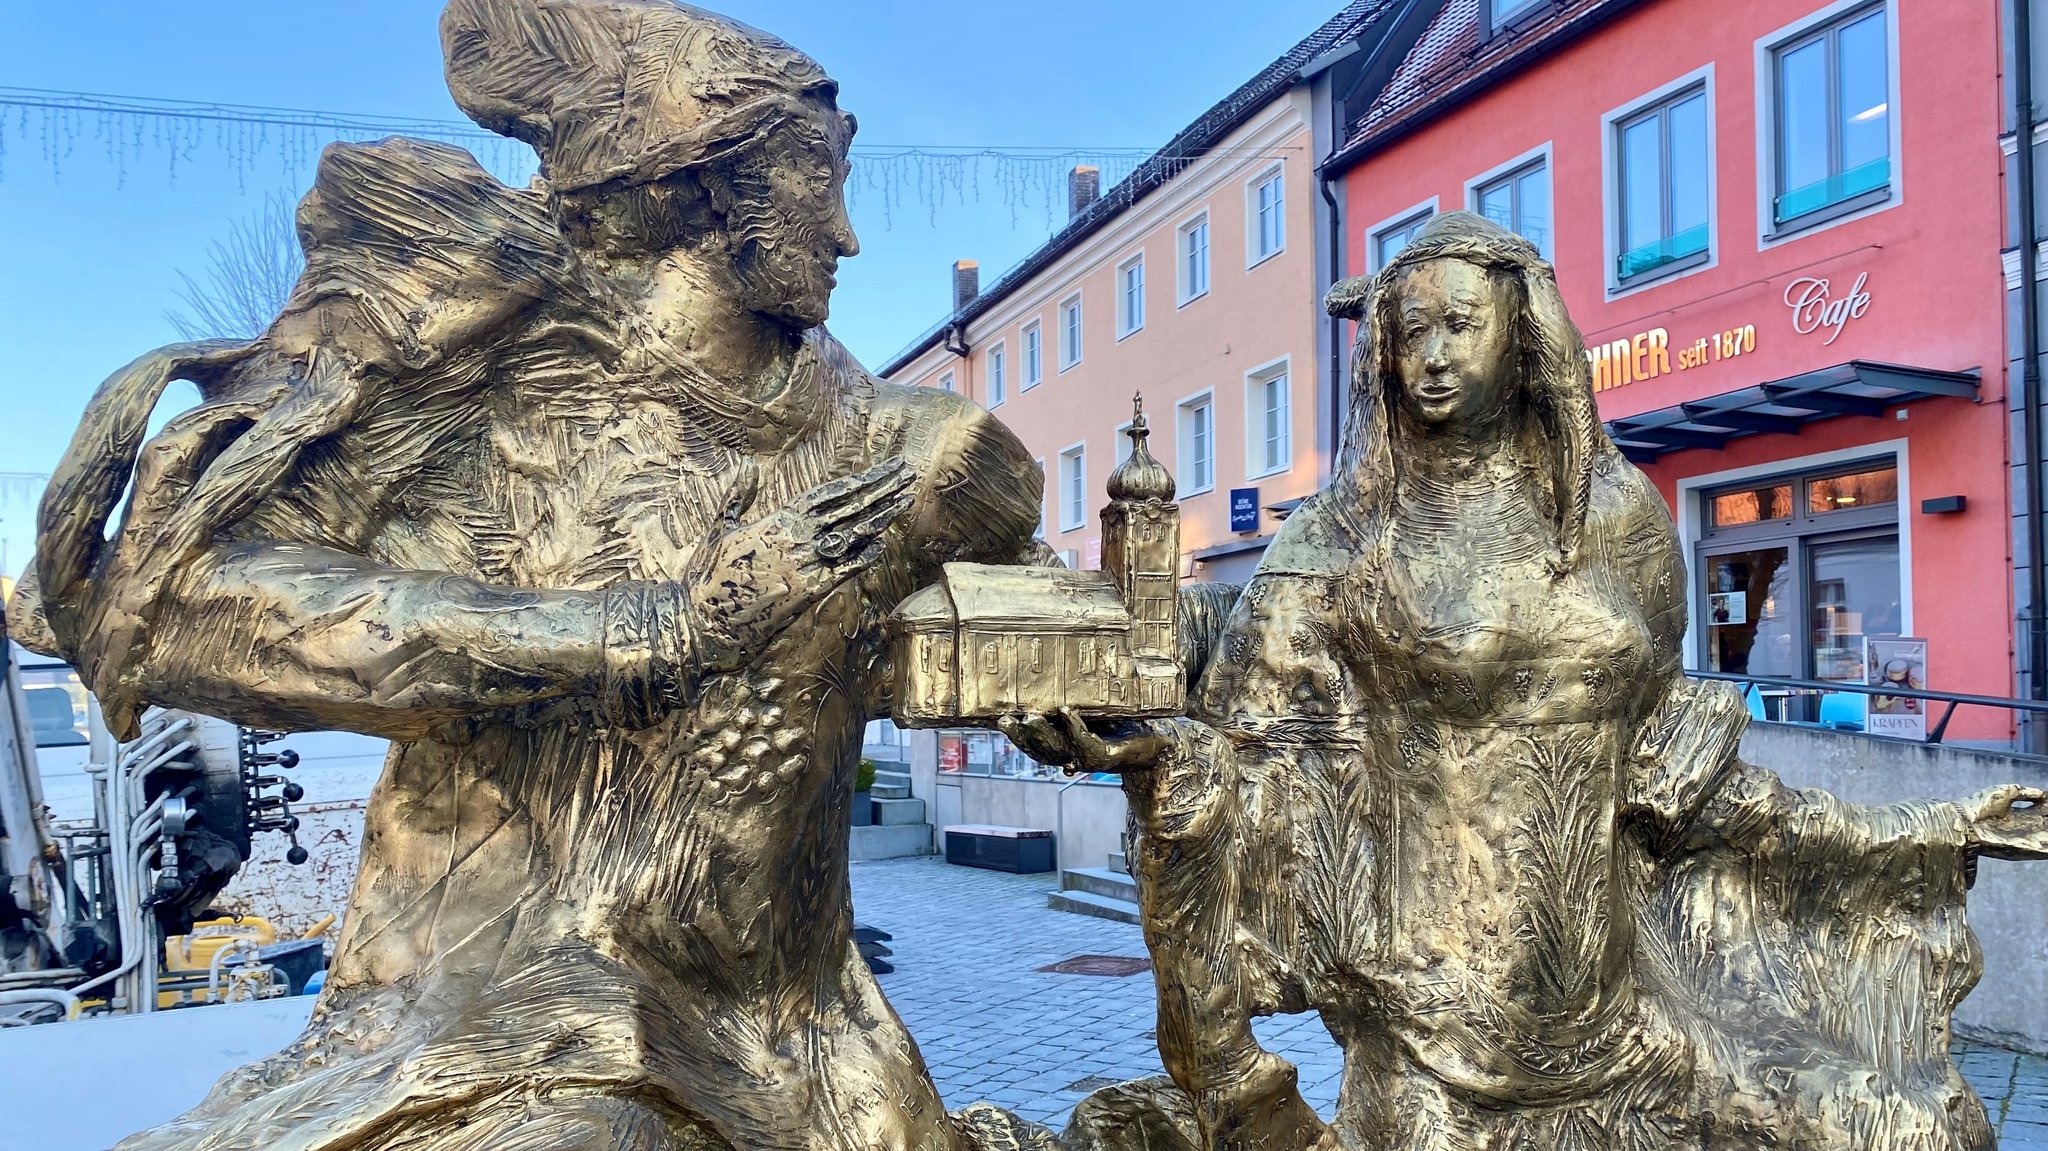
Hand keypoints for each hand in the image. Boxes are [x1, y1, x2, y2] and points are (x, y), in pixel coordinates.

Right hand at [689, 457, 914, 669]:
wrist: (702, 619)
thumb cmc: (707, 575)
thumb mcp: (719, 528)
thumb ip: (738, 497)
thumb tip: (749, 469)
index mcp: (776, 519)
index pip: (828, 494)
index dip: (858, 480)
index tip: (882, 468)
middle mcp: (794, 538)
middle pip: (847, 508)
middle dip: (879, 489)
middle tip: (906, 473)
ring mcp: (802, 565)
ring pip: (850, 535)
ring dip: (880, 517)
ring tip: (904, 500)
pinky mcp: (804, 594)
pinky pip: (840, 572)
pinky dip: (862, 558)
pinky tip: (882, 545)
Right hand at [997, 707, 1171, 774]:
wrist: (1162, 744)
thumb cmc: (1129, 723)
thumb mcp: (1100, 708)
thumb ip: (1081, 698)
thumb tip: (1058, 669)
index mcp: (1067, 744)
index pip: (1035, 744)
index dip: (1017, 735)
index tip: (999, 718)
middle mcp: (1074, 755)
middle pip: (1040, 750)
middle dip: (1021, 737)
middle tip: (1005, 720)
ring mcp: (1088, 758)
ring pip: (1058, 749)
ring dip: (1043, 733)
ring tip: (1030, 717)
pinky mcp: (1106, 757)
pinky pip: (1085, 743)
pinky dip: (1074, 726)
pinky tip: (1066, 710)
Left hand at [1963, 784, 2047, 860]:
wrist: (1962, 821)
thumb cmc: (1978, 805)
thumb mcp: (2007, 792)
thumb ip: (2027, 793)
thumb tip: (2046, 794)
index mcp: (2022, 815)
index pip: (2046, 813)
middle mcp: (2027, 829)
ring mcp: (2026, 840)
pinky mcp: (2024, 850)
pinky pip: (2045, 849)